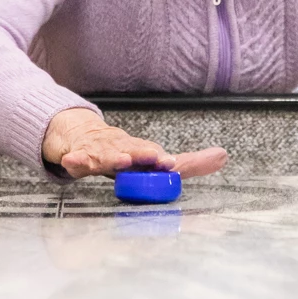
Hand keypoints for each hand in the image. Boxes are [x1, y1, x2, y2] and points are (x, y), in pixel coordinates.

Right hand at [42, 107, 228, 178]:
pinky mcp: (79, 158)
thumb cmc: (123, 151)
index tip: (170, 163)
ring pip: (105, 153)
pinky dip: (75, 161)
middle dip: (142, 153)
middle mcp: (120, 147)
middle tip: (155, 158)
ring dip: (113, 156)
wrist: (80, 135)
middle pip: (131, 149)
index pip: (151, 152)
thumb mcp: (155, 159)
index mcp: (139, 150)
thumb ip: (188, 163)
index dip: (160, 158)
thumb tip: (224, 155)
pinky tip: (73, 163)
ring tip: (122, 161)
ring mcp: (98, 152)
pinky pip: (76, 161)